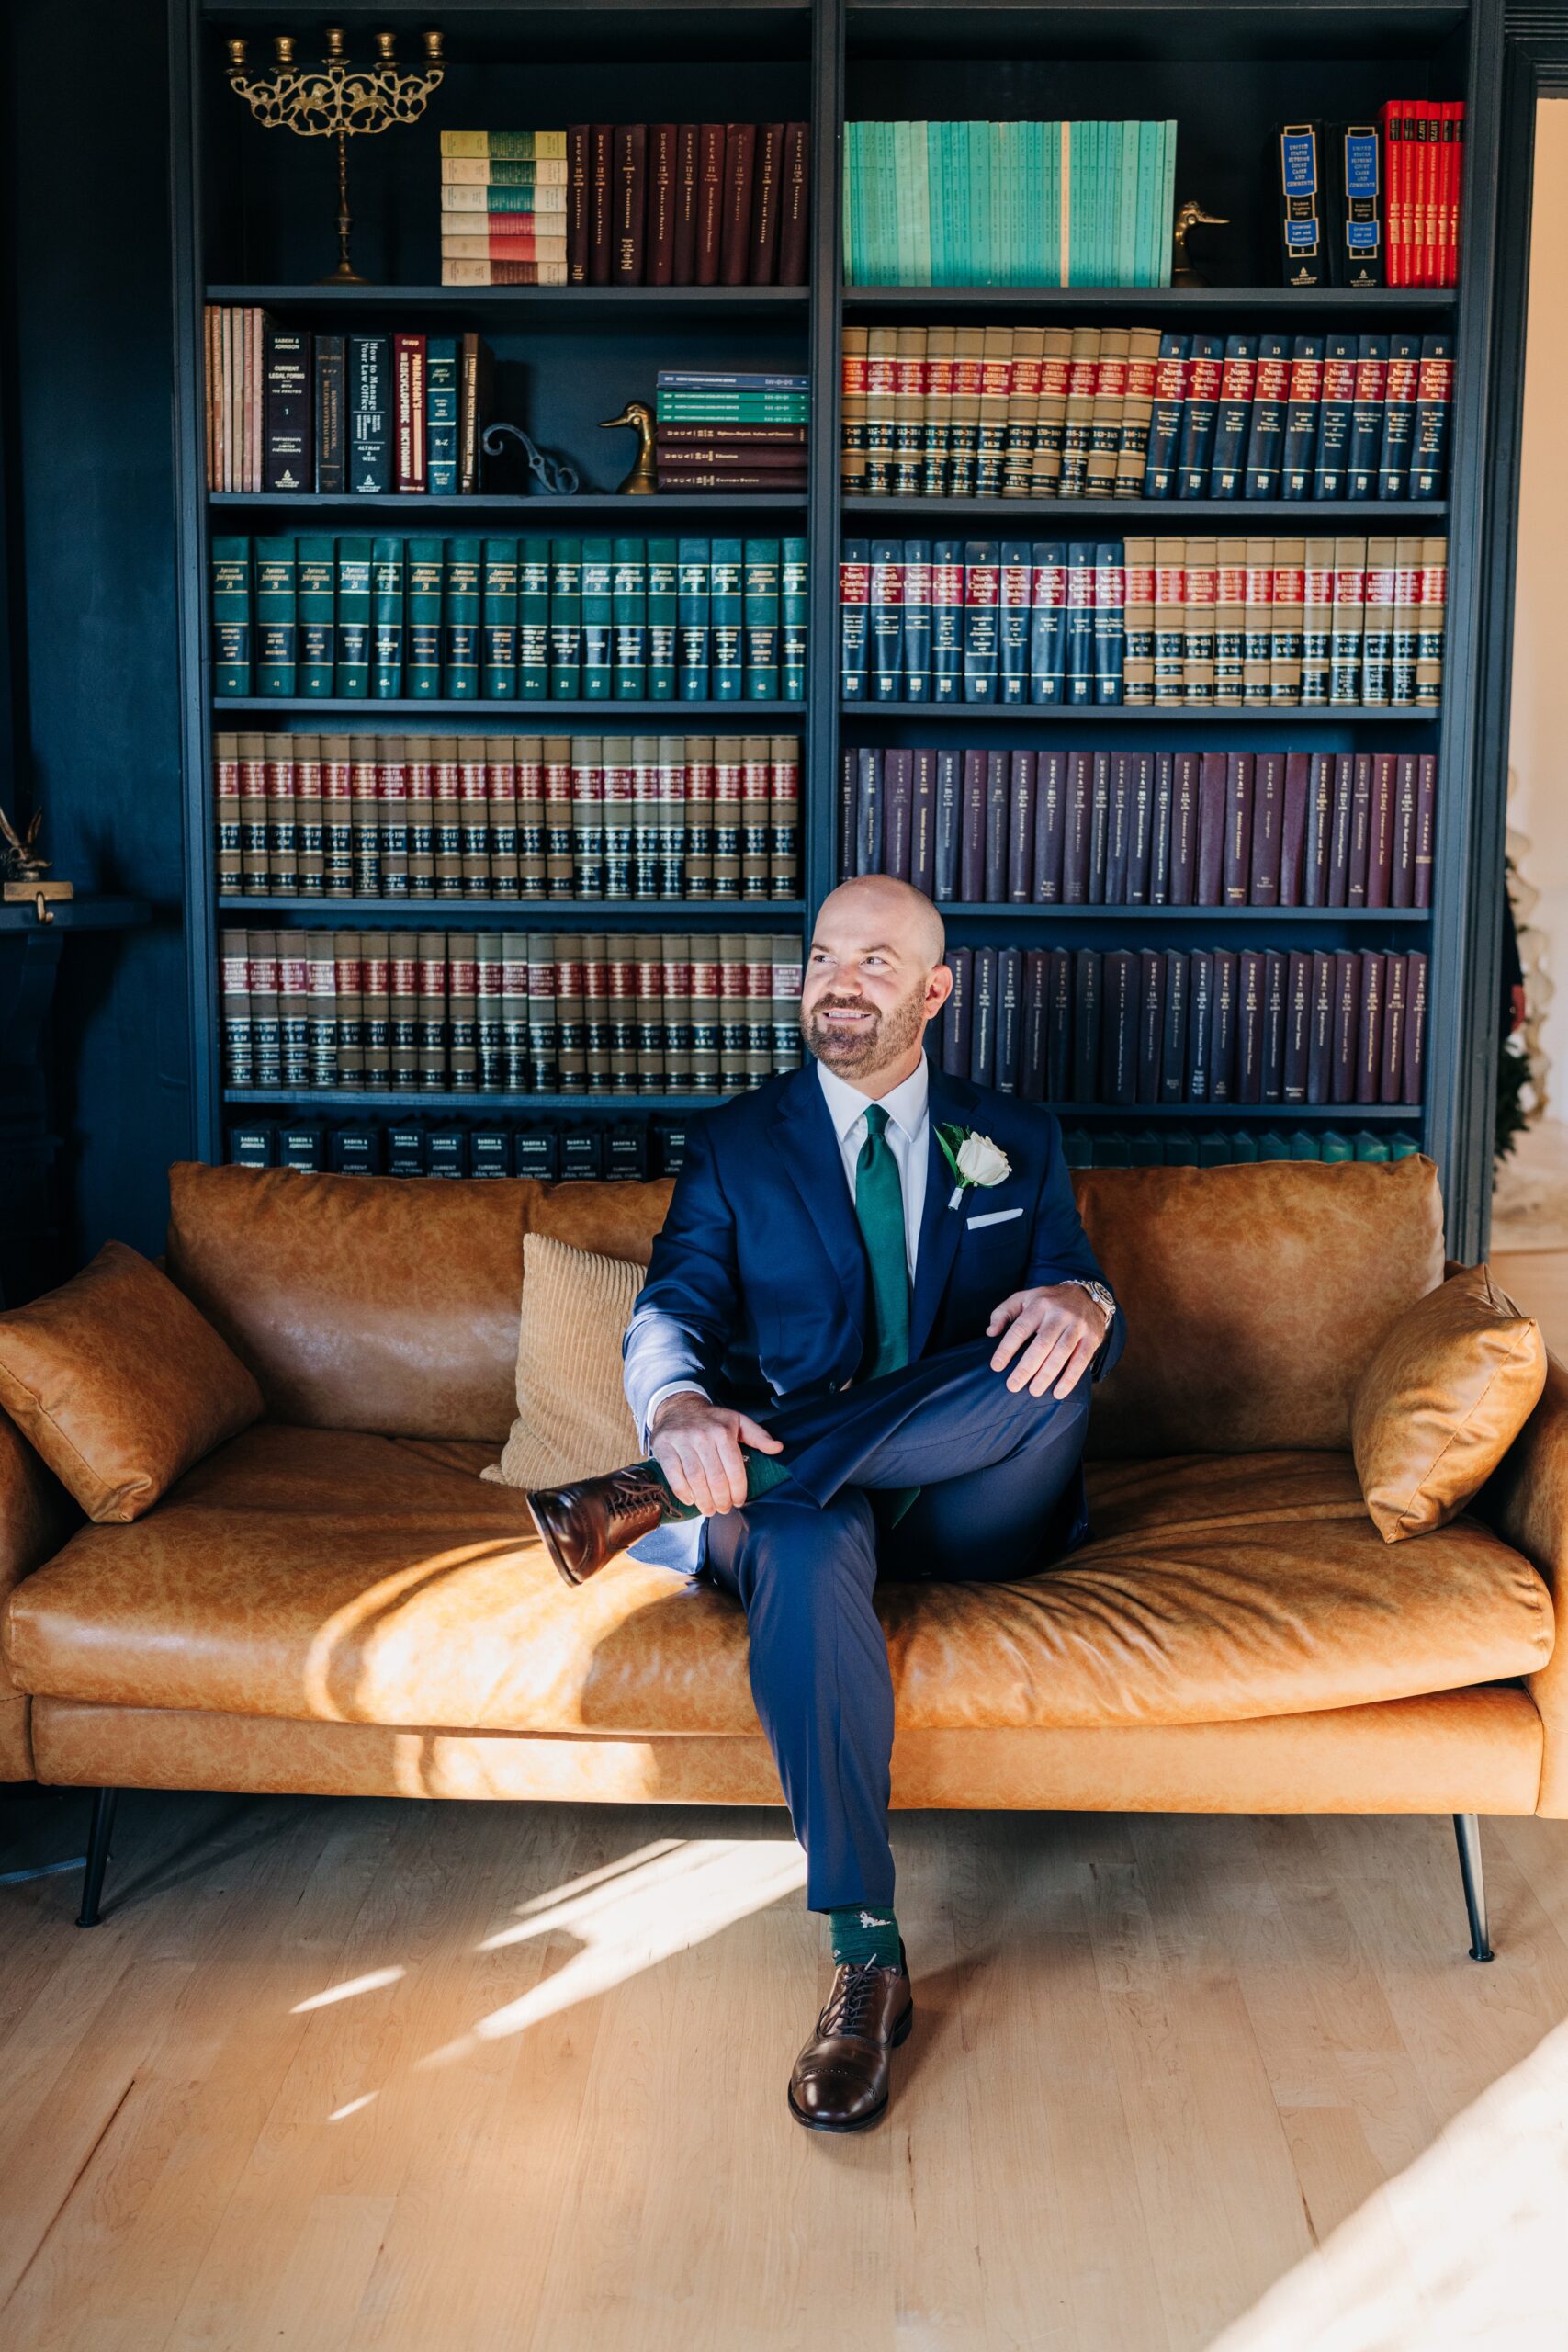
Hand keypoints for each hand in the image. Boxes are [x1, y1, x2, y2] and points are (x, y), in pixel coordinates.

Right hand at [648, 1393, 782, 1516]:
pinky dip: (683, 1492)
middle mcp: (702, 1436)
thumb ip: (758, 1436)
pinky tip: (691, 1501)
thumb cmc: (711, 1419)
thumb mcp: (737, 1421)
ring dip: (704, 1500)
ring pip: (695, 1479)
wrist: (677, 1405)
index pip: (734, 1468)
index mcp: (723, 1431)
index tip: (738, 1501)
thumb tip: (778, 1448)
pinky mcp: (664, 1447)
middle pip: (715, 1478)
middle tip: (724, 1509)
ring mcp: (681, 1442)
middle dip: (722, 1499)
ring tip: (710, 1510)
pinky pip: (674, 1476)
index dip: (738, 1490)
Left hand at [986, 1284, 1110, 1399]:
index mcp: (1039, 1304)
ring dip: (1047, 1375)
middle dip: (1026, 1367)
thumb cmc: (1048, 1302)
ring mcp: (1077, 1326)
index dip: (1007, 1349)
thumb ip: (1003, 1312)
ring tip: (1034, 1391)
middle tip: (1012, 1386)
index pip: (1020, 1328)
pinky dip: (1070, 1378)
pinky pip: (1081, 1360)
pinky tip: (1059, 1392)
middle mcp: (1059, 1314)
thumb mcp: (1024, 1298)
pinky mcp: (1092, 1337)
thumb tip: (990, 1333)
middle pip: (1041, 1344)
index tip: (996, 1367)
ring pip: (1061, 1353)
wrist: (1087, 1295)